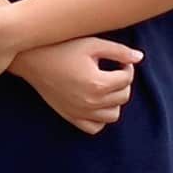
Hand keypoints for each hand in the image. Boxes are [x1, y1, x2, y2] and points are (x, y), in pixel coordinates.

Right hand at [18, 33, 144, 135]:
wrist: (31, 59)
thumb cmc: (62, 47)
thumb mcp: (92, 44)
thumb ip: (119, 51)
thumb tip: (140, 58)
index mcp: (98, 83)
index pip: (127, 79)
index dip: (127, 67)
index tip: (119, 59)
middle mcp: (91, 102)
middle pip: (123, 97)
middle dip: (123, 82)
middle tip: (113, 70)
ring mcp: (80, 112)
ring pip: (113, 115)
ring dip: (114, 101)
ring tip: (105, 86)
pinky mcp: (70, 116)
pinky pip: (94, 127)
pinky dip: (100, 118)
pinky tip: (95, 102)